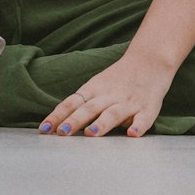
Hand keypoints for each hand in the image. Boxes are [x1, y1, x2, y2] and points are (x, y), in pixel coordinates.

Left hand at [38, 55, 174, 138]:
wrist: (149, 60)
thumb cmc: (118, 78)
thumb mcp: (97, 85)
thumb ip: (81, 104)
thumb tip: (58, 125)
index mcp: (94, 89)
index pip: (72, 102)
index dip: (58, 115)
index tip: (45, 129)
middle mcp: (109, 96)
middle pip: (89, 108)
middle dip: (75, 121)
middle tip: (62, 133)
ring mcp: (129, 102)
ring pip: (113, 114)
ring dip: (101, 124)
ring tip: (90, 133)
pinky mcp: (147, 109)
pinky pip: (143, 119)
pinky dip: (138, 126)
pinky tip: (132, 134)